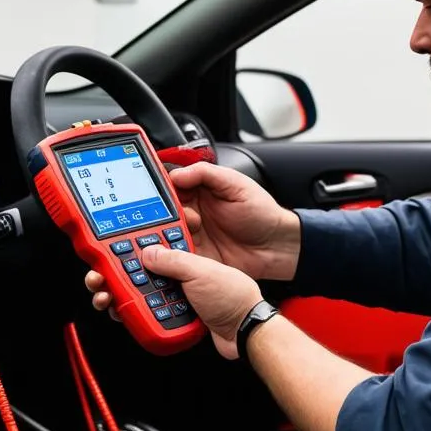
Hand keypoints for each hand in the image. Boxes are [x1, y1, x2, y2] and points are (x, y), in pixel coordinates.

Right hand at [86, 246, 261, 358]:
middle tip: (97, 277)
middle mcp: (176, 270)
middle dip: (112, 272)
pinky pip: (145, 310)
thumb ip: (172, 260)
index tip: (105, 246)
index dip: (126, 241)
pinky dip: (131, 313)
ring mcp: (173, 291)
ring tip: (103, 296)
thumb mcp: (201, 271)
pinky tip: (120, 312)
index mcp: (185, 252)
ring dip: (116, 293)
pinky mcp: (172, 310)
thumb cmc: (234, 295)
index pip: (150, 239)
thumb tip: (146, 253)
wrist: (244, 329)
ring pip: (136, 290)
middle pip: (135, 267)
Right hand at [167, 163, 300, 280]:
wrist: (276, 246)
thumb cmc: (262, 212)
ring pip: (166, 233)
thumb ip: (206, 173)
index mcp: (199, 191)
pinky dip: (172, 255)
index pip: (170, 186)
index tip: (154, 193)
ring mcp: (193, 235)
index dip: (160, 190)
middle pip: (162, 212)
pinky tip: (174, 251)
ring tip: (176, 232)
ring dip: (165, 234)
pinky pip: (176, 256)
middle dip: (160, 214)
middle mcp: (192, 212)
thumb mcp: (236, 184)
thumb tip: (176, 174)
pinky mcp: (196, 257)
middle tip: (170, 216)